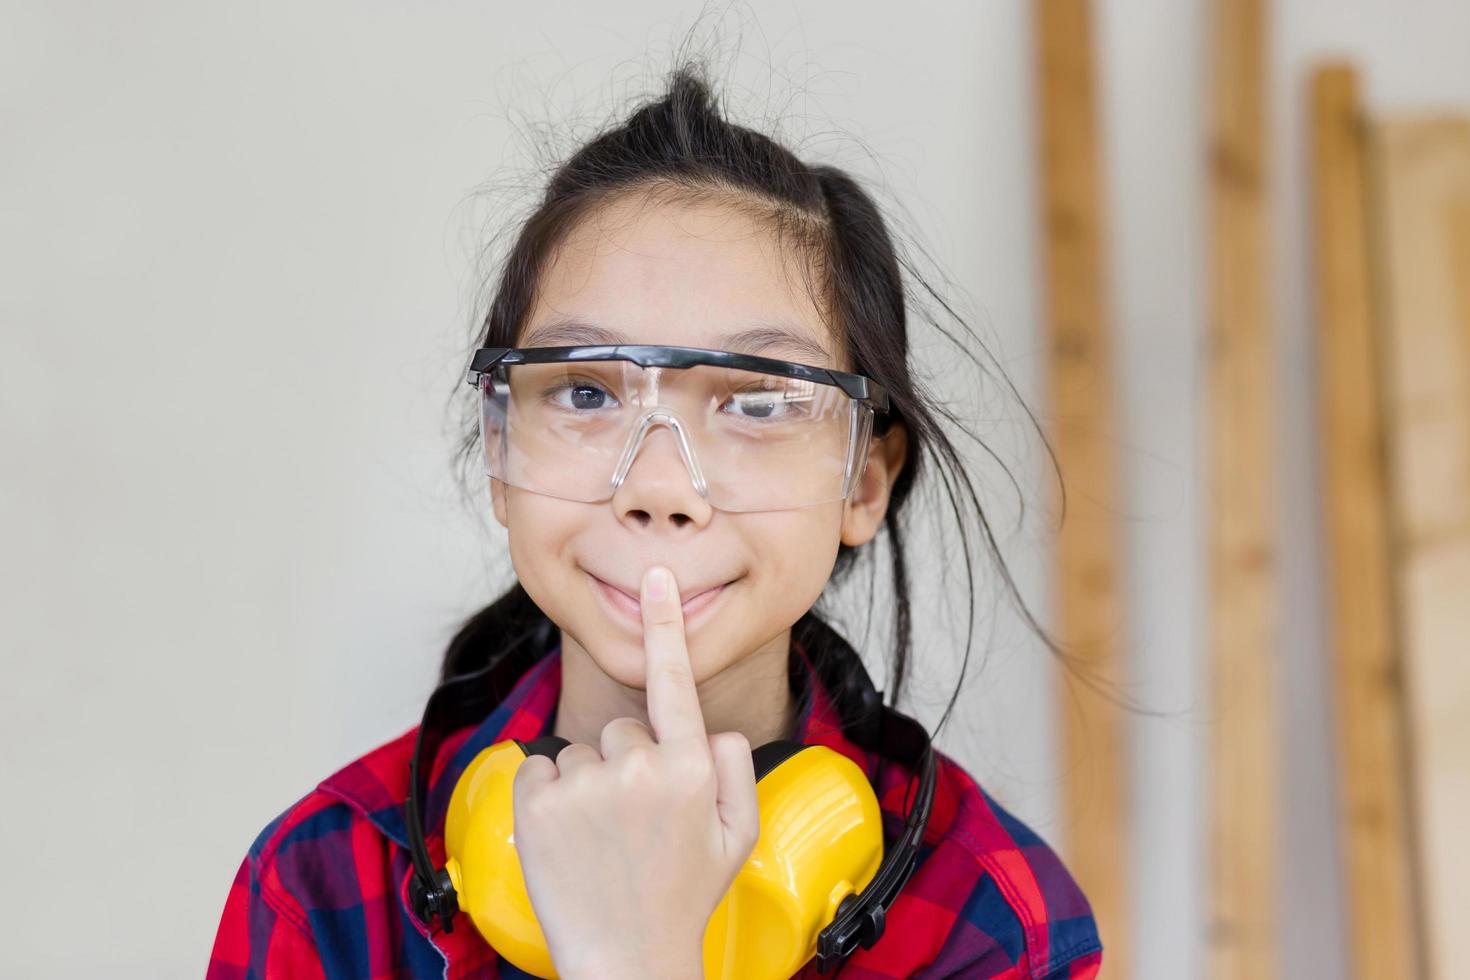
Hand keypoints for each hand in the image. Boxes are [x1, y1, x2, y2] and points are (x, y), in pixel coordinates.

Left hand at [510, 565, 760, 979]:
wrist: (628, 960)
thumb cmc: (685, 895)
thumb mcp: (739, 833)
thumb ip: (734, 765)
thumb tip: (706, 725)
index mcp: (692, 768)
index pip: (674, 679)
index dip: (664, 623)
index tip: (654, 574)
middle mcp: (639, 766)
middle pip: (624, 729)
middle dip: (630, 764)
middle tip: (639, 825)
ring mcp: (585, 786)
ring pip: (582, 753)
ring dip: (590, 787)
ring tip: (605, 842)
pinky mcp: (538, 806)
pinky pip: (541, 771)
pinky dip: (549, 799)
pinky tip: (570, 839)